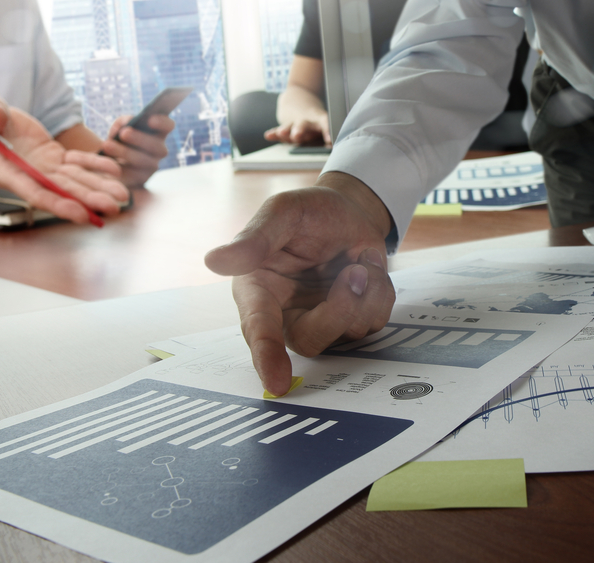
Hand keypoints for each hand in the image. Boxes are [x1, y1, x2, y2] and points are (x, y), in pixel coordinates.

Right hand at [0, 94, 128, 223]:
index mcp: (7, 172)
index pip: (35, 192)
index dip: (58, 204)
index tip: (80, 214)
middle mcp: (29, 175)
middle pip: (62, 192)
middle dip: (88, 200)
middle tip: (114, 207)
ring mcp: (44, 168)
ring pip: (75, 181)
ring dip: (99, 188)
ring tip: (123, 196)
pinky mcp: (54, 158)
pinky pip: (78, 163)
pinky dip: (96, 166)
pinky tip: (115, 170)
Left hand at [100, 113, 174, 186]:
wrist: (108, 162)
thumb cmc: (118, 140)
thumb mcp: (119, 128)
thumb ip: (123, 122)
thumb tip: (126, 124)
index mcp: (158, 133)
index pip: (168, 126)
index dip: (162, 122)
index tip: (149, 119)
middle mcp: (159, 150)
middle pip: (157, 146)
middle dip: (140, 139)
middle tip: (124, 133)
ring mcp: (152, 167)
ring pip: (144, 161)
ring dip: (126, 152)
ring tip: (107, 145)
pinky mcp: (140, 180)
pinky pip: (132, 175)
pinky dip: (119, 167)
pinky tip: (107, 161)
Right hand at [204, 173, 394, 394]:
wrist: (348, 210)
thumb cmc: (308, 212)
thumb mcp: (282, 213)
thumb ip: (254, 239)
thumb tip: (214, 261)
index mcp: (259, 291)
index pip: (259, 330)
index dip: (266, 357)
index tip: (275, 383)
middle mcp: (287, 314)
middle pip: (311, 339)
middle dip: (340, 310)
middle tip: (356, 271)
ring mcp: (322, 321)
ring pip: (350, 330)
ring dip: (366, 290)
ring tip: (358, 259)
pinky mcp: (352, 320)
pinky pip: (374, 320)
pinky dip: (379, 290)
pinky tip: (366, 266)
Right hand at [264, 115, 329, 146]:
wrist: (298, 98)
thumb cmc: (317, 120)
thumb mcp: (324, 123)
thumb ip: (328, 134)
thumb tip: (334, 146)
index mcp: (319, 119)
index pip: (325, 122)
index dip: (327, 130)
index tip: (329, 140)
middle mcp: (306, 121)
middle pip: (303, 124)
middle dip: (300, 130)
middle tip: (297, 135)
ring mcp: (294, 123)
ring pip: (290, 127)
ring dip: (286, 131)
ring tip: (281, 133)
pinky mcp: (285, 126)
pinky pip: (279, 131)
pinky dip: (274, 134)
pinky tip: (268, 136)